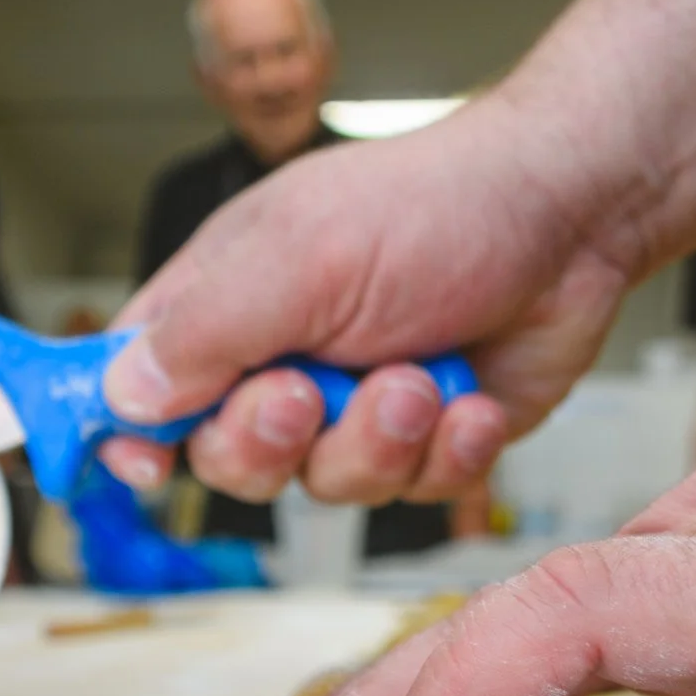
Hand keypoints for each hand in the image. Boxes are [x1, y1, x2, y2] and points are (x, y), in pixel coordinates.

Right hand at [100, 93, 639, 505]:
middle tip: (305, 394)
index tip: (136, 462)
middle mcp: (282, 359)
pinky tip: (469, 401)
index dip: (126, 430)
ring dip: (375, 438)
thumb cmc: (439, 205)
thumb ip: (204, 332)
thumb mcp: (300, 258)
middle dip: (267, 439)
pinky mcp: (428, 442)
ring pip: (325, 485)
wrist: (574, 216)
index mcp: (226, 300)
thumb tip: (121, 398)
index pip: (136, 382)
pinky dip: (445, 450)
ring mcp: (356, 407)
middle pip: (226, 459)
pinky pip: (411, 490)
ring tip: (419, 379)